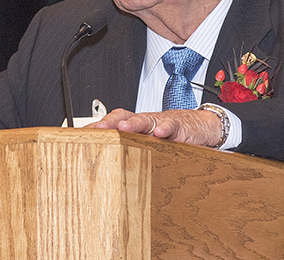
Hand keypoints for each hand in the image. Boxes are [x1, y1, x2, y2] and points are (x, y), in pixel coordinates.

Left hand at [87, 108, 221, 147]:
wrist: (200, 126)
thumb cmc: (170, 135)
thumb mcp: (149, 143)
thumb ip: (131, 150)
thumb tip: (107, 165)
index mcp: (136, 125)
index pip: (114, 121)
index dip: (99, 126)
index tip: (83, 133)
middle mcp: (146, 122)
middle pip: (125, 117)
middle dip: (110, 122)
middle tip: (98, 128)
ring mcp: (162, 123)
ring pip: (145, 119)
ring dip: (134, 123)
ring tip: (123, 127)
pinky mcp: (180, 127)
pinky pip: (171, 126)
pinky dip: (165, 128)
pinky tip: (159, 133)